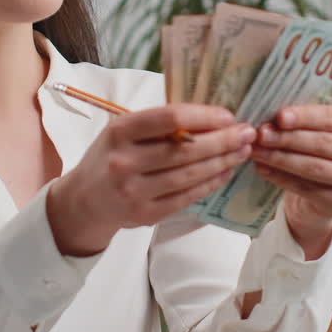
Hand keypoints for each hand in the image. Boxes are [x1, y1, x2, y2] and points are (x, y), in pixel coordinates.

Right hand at [47, 105, 255, 255]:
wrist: (83, 201)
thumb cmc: (110, 157)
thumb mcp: (122, 132)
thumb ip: (157, 126)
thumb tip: (210, 118)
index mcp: (120, 131)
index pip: (170, 118)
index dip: (204, 116)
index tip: (229, 116)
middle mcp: (125, 161)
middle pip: (185, 149)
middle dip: (223, 140)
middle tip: (248, 134)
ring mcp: (134, 191)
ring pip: (189, 174)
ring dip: (222, 162)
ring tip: (242, 152)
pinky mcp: (145, 214)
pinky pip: (186, 197)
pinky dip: (209, 183)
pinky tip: (225, 173)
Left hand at [251, 105, 331, 258]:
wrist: (322, 191)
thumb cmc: (315, 150)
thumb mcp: (314, 131)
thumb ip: (299, 123)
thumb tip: (270, 121)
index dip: (305, 116)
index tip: (280, 116)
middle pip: (323, 143)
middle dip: (289, 138)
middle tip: (261, 134)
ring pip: (314, 167)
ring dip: (281, 158)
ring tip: (257, 151)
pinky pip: (306, 188)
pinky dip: (281, 178)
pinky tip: (262, 169)